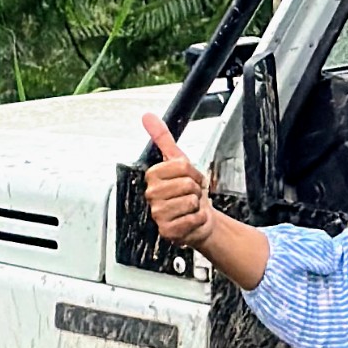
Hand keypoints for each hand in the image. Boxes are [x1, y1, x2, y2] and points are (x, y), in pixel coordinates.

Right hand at [139, 110, 235, 255]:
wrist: (199, 219)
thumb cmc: (188, 191)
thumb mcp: (178, 161)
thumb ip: (163, 138)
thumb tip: (148, 117)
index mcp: (152, 176)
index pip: (181, 166)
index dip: (194, 173)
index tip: (190, 179)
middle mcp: (151, 195)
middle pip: (187, 184)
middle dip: (196, 189)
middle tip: (191, 194)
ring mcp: (158, 214)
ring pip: (189, 201)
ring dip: (197, 205)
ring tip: (190, 207)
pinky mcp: (167, 231)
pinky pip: (192, 219)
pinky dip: (198, 219)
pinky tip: (191, 219)